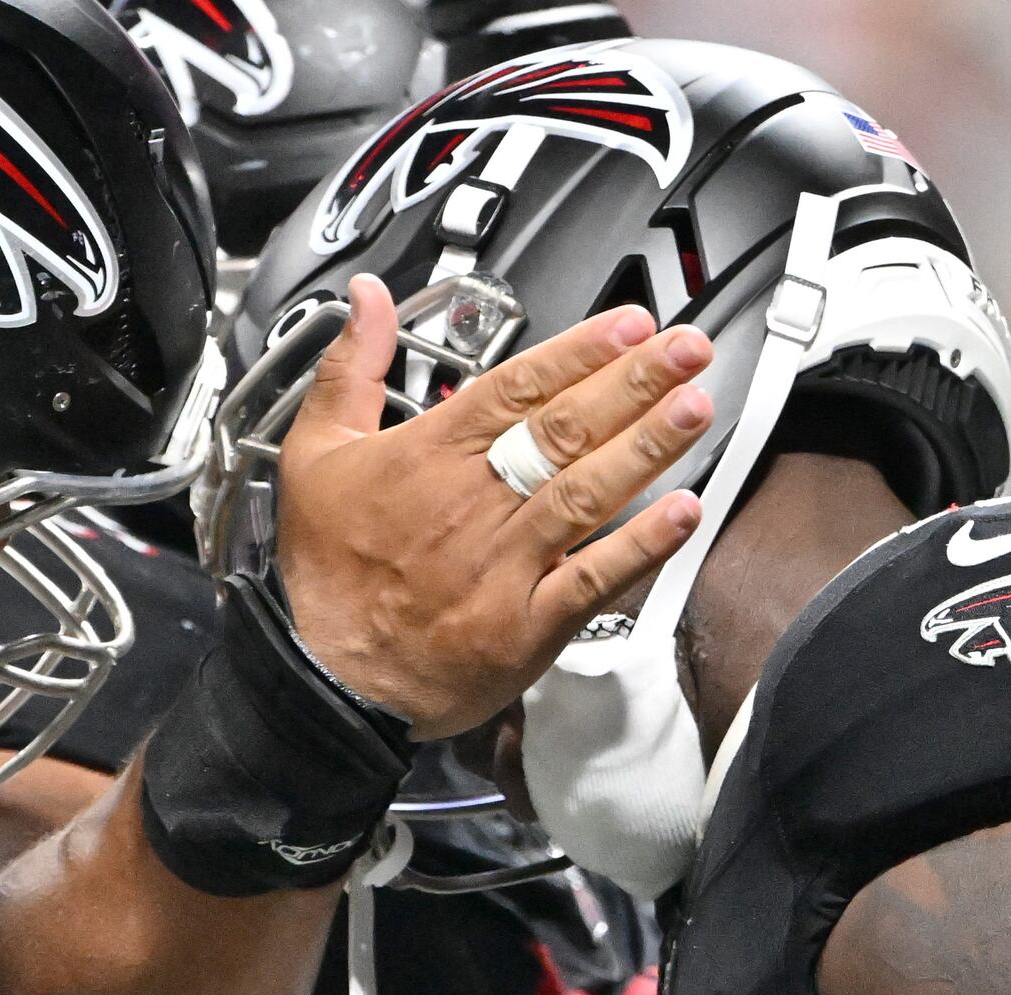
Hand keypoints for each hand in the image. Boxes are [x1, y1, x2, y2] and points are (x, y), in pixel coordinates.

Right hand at [271, 276, 715, 736]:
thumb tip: (367, 299)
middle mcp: (475, 503)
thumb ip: (351, 368)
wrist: (325, 680)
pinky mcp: (526, 624)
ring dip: (646, 447)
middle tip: (687, 349)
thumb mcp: (316, 454)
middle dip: (634, 383)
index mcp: (430, 456)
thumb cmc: (327, 574)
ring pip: (586, 493)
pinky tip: (682, 513)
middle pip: (565, 429)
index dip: (580, 351)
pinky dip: (640, 546)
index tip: (630, 324)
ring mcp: (505, 564)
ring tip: (694, 407)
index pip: (518, 387)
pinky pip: (592, 578)